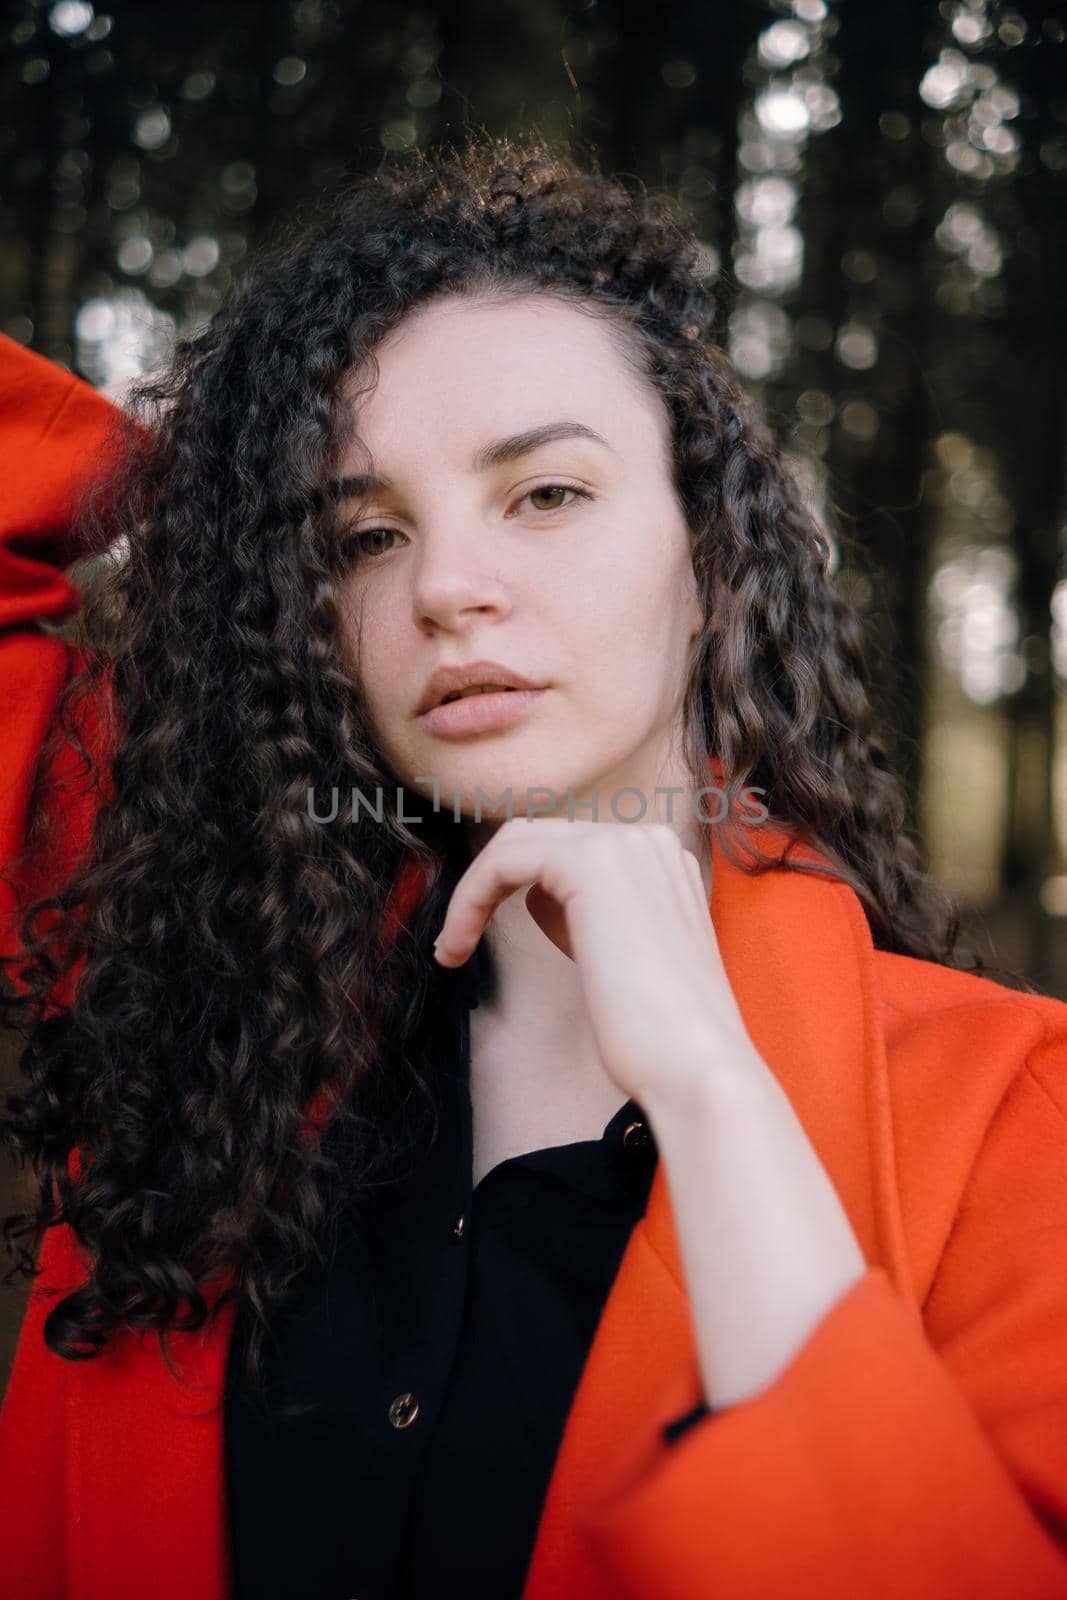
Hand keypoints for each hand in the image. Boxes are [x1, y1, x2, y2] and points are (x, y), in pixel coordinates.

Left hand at [433, 817, 765, 1111]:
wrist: (695, 1065)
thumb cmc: (661, 1036)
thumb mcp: (627, 960)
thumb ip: (593, 918)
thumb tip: (541, 899)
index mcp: (665, 862)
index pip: (570, 851)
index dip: (520, 890)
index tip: (483, 939)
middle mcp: (649, 840)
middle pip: (540, 838)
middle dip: (491, 884)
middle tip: (457, 943)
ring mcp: (623, 844)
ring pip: (517, 841)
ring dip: (474, 892)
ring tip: (453, 948)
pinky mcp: (589, 863)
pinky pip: (503, 860)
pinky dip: (470, 897)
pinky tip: (457, 945)